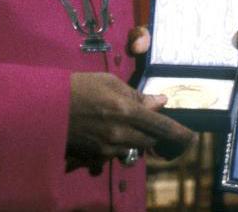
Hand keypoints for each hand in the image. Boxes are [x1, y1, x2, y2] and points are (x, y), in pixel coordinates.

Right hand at [65, 72, 194, 171]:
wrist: (46, 106)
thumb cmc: (79, 87)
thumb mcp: (109, 82)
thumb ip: (137, 95)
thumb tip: (161, 103)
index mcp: (126, 110)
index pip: (161, 127)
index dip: (179, 134)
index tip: (191, 137)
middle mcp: (120, 132)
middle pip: (150, 141)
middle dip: (154, 134)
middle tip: (148, 122)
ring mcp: (107, 147)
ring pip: (134, 149)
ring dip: (136, 139)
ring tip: (122, 124)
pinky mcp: (95, 156)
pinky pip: (117, 154)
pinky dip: (120, 145)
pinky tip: (108, 132)